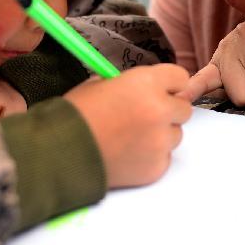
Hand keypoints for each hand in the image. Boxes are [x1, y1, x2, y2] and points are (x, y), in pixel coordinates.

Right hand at [64, 64, 191, 187]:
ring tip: (131, 137)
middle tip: (143, 115)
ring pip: (175, 134)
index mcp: (146, 83)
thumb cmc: (76, 115)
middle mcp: (159, 110)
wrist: (60, 153)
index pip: (180, 77)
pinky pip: (164, 157)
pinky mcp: (157, 167)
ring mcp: (160, 141)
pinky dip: (151, 156)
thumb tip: (149, 89)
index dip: (168, 84)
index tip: (160, 90)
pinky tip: (128, 153)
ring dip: (161, 134)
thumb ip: (131, 84)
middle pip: (183, 108)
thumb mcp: (100, 84)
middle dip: (168, 110)